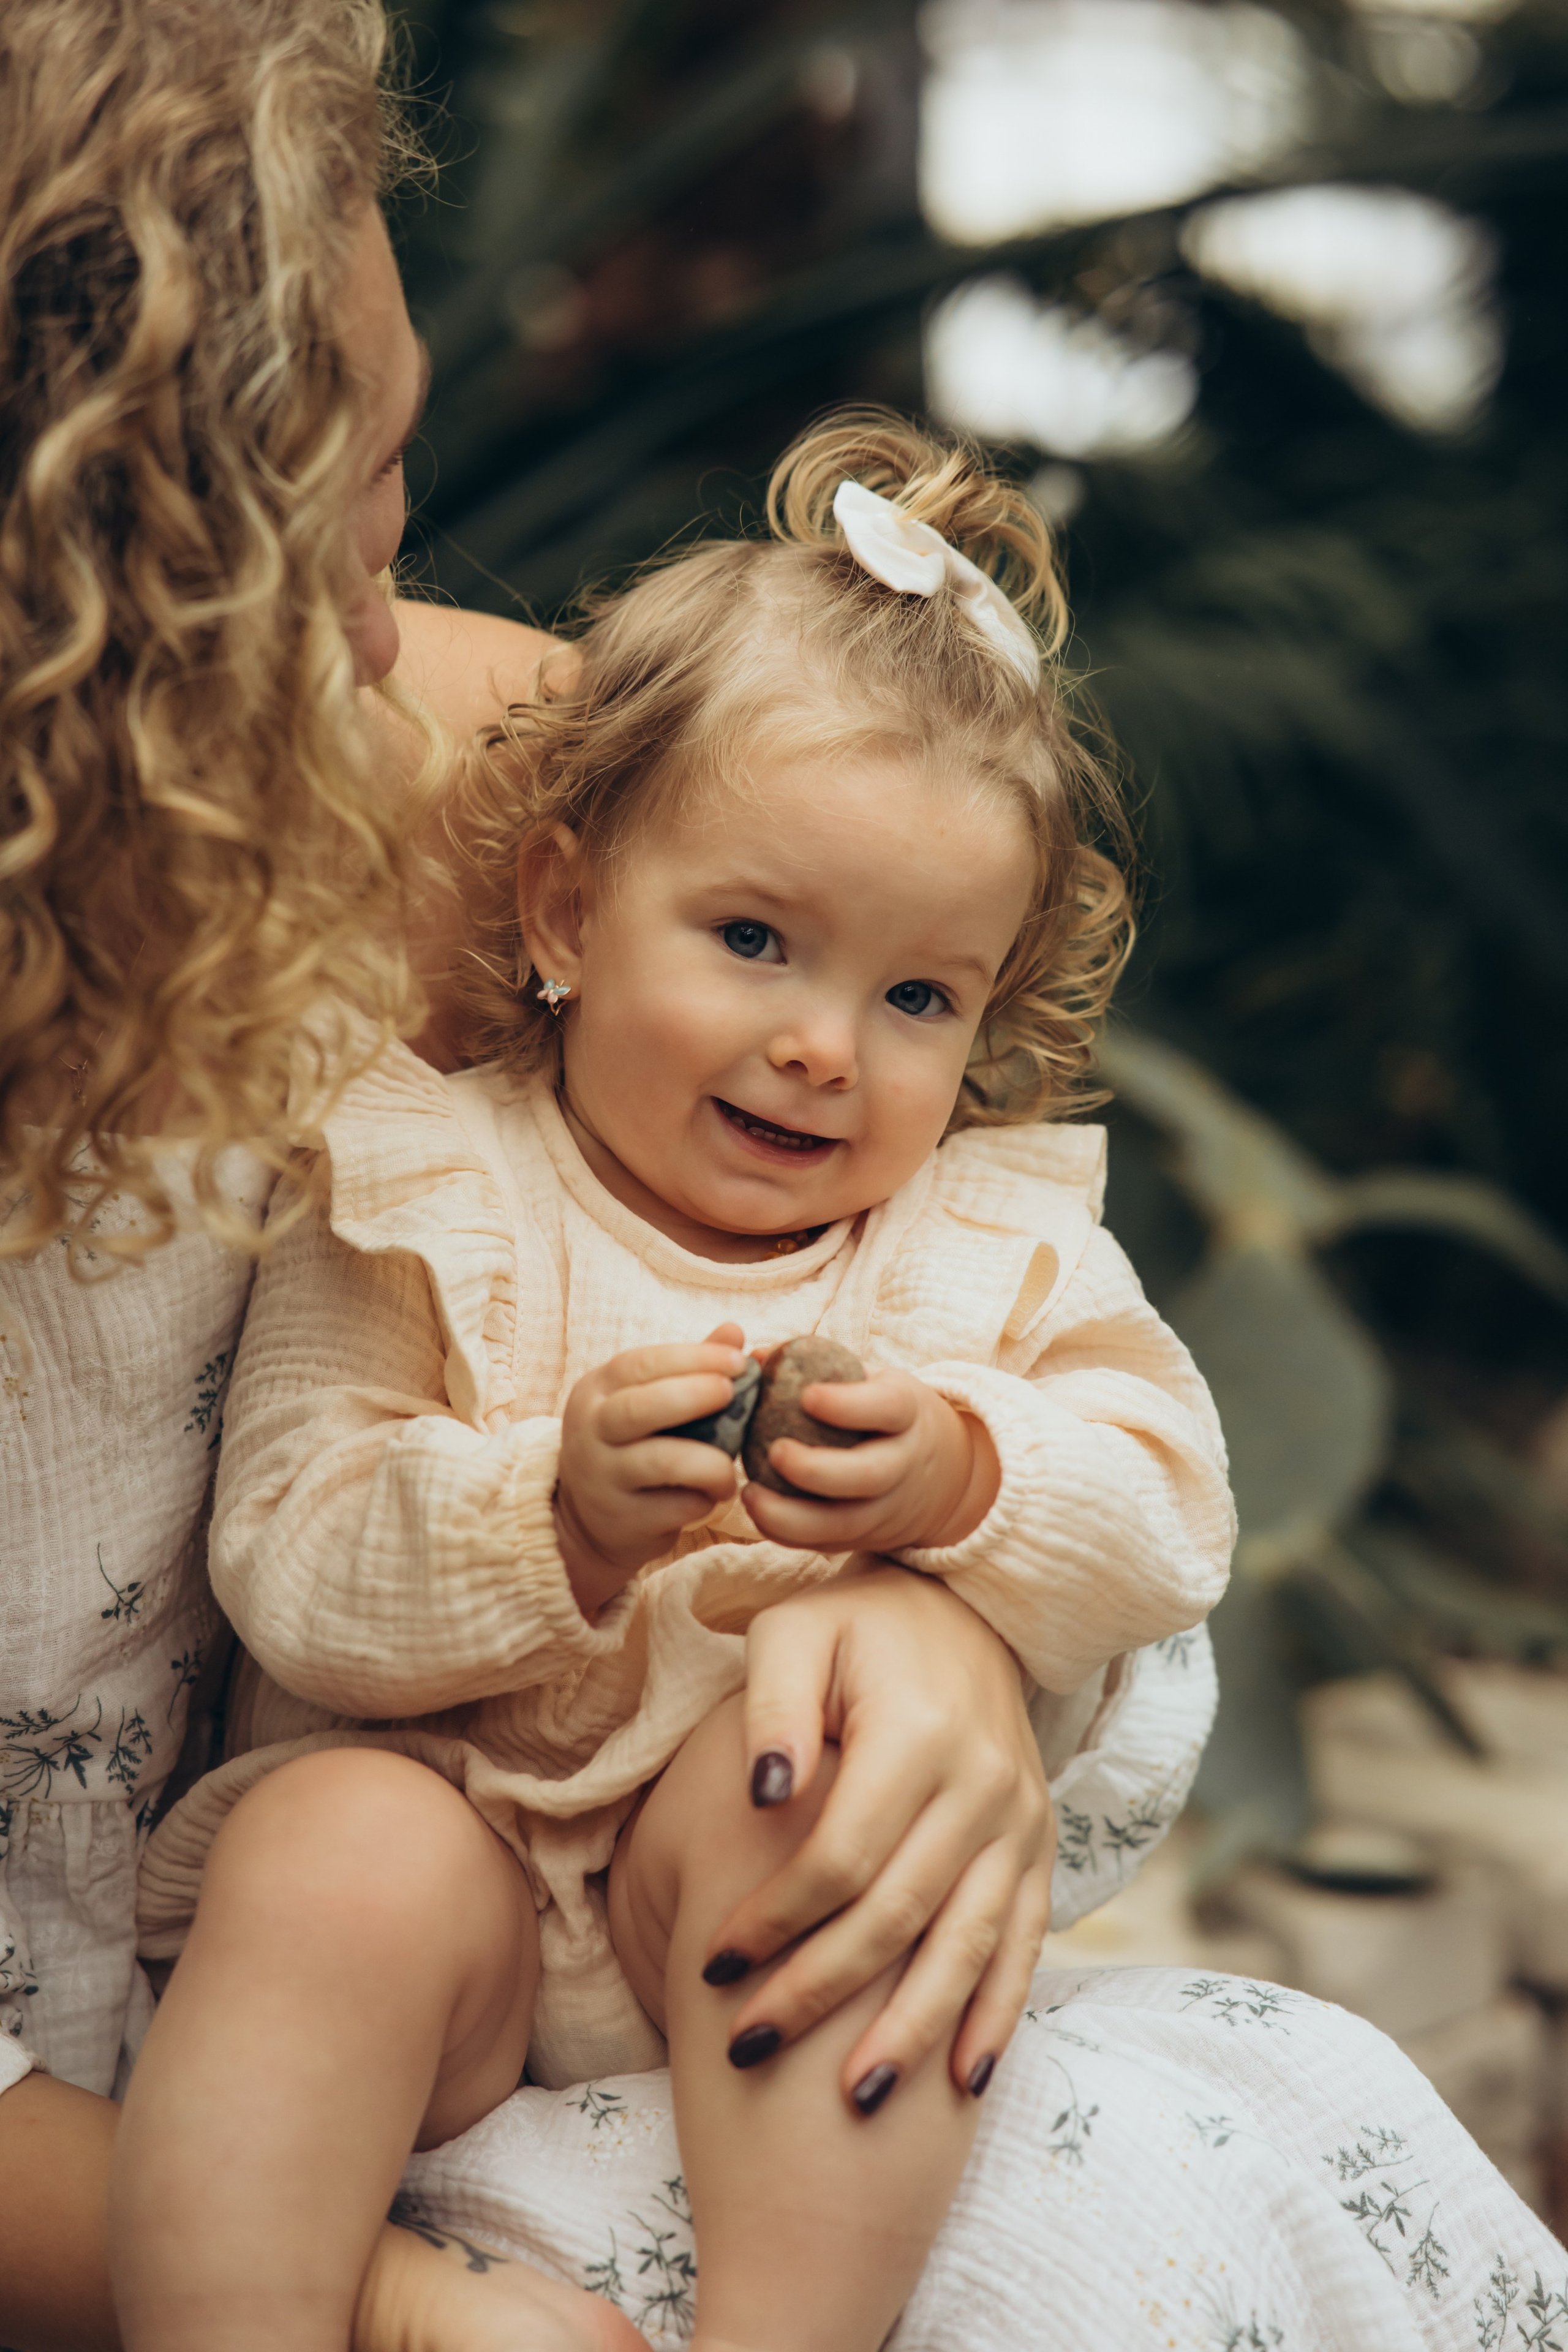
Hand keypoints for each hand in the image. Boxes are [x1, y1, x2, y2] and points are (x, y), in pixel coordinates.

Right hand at [555, 1322, 748, 1615]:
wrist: (589, 1520)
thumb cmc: (634, 1445)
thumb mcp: (648, 1400)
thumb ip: (690, 1367)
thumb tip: (735, 1331)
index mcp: (597, 1390)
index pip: (639, 1364)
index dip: (692, 1358)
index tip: (738, 1360)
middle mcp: (590, 1430)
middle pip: (638, 1408)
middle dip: (693, 1395)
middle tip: (732, 1392)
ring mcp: (601, 1477)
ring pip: (661, 1462)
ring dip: (710, 1462)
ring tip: (732, 1468)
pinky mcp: (621, 1519)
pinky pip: (674, 1507)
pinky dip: (703, 1500)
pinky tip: (713, 1496)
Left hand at [706, 1567, 1054, 2105]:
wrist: (965, 1602)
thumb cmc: (855, 1622)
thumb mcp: (795, 1631)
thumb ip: (775, 1707)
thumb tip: (764, 1795)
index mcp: (917, 1733)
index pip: (842, 1856)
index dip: (775, 1919)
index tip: (713, 1965)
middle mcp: (982, 1784)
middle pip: (898, 1915)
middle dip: (820, 1993)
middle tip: (745, 2049)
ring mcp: (1019, 1821)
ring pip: (967, 1946)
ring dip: (912, 2028)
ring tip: (853, 2099)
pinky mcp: (1038, 1845)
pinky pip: (1023, 1942)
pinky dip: (995, 2012)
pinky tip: (961, 2079)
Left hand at [743, 1366, 999, 1555]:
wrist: (947, 1474)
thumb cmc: (891, 1416)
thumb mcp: (875, 1382)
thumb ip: (822, 1367)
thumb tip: (758, 1357)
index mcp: (908, 1414)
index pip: (888, 1408)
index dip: (848, 1404)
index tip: (806, 1394)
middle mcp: (904, 1465)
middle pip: (868, 1476)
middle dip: (817, 1469)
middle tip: (774, 1450)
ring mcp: (889, 1508)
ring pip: (845, 1524)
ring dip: (792, 1516)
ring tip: (750, 1494)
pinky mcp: (870, 1537)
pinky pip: (829, 1544)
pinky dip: (789, 1534)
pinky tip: (758, 1512)